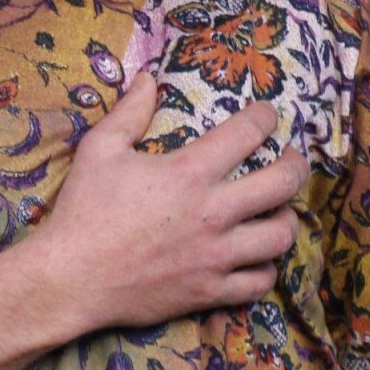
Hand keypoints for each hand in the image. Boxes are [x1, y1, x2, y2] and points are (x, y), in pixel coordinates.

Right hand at [21, 73, 307, 334]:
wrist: (73, 276)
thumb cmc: (85, 208)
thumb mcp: (100, 149)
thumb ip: (130, 112)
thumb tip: (147, 78)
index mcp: (189, 172)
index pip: (246, 134)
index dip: (264, 117)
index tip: (267, 114)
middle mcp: (214, 213)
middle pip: (282, 185)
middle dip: (296, 165)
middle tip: (291, 159)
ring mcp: (217, 256)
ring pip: (280, 237)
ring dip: (286, 218)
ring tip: (279, 210)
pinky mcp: (212, 291)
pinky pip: (260, 281)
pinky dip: (265, 267)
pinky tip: (257, 257)